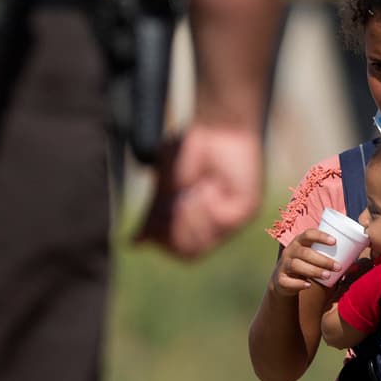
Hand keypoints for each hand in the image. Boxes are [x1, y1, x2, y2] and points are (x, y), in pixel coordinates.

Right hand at [134, 121, 262, 259]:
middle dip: (175, 229)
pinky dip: (206, 206)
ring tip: (191, 192)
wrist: (215, 127)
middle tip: (176, 202)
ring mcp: (231, 219)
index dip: (164, 239)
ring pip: (203, 243)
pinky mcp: (246, 208)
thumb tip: (134, 243)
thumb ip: (152, 215)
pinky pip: (221, 223)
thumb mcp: (163, 186)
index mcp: (196, 224)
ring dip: (190, 218)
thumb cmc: (189, 151)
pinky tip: (208, 186)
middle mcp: (215, 226)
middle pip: (189, 254)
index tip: (159, 214)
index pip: (178, 250)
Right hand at [269, 228, 342, 297]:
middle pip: (304, 252)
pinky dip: (298, 283)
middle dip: (322, 259)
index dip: (320, 236)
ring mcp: (284, 265)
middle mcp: (290, 251)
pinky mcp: (280, 279)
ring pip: (296, 265)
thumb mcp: (315, 259)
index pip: (308, 234)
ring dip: (313, 270)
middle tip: (337, 267)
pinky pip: (287, 281)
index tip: (334, 242)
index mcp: (300, 242)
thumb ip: (333, 260)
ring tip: (327, 276)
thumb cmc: (306, 265)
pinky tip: (309, 285)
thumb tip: (356, 266)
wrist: (283, 281)